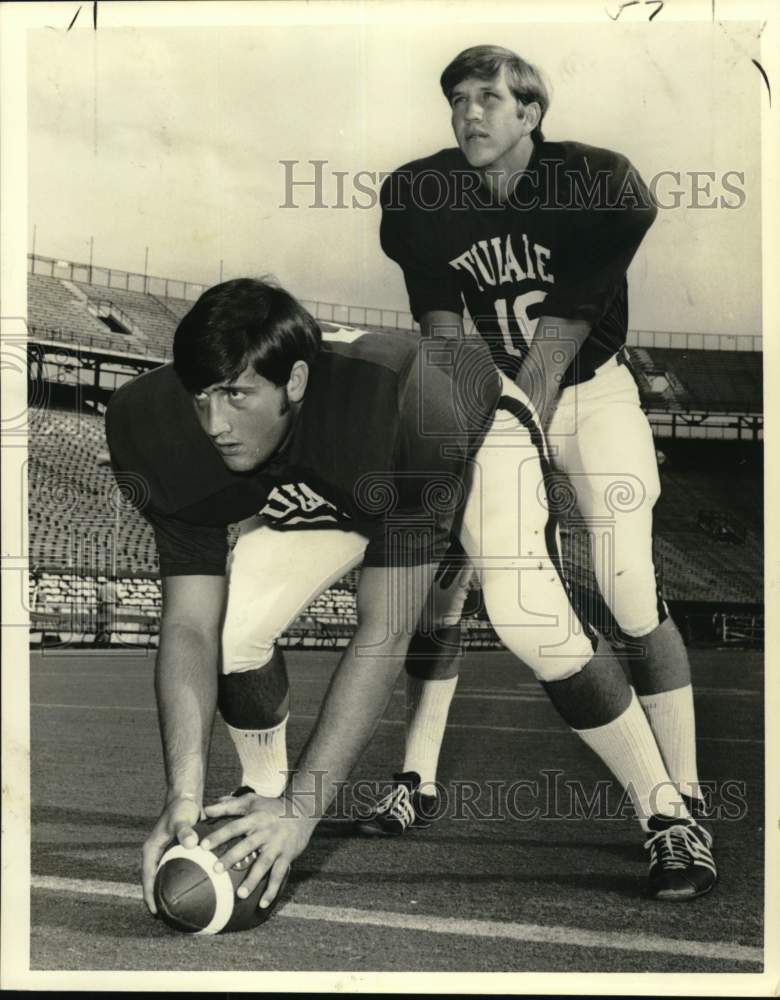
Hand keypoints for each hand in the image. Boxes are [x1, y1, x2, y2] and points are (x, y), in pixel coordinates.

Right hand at [141, 794, 201, 914]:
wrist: (185, 797)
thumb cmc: (181, 808)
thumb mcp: (182, 819)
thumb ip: (185, 831)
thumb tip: (190, 843)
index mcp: (151, 849)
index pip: (147, 877)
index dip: (149, 894)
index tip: (154, 911)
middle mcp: (155, 852)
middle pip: (153, 879)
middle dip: (156, 897)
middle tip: (165, 915)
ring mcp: (164, 852)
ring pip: (162, 875)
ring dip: (166, 890)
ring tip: (175, 907)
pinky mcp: (173, 850)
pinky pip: (173, 869)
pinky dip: (177, 879)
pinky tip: (188, 888)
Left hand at [203, 791, 312, 909]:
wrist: (304, 809)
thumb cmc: (273, 806)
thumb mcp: (252, 801)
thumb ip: (229, 805)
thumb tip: (206, 810)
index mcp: (255, 819)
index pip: (233, 827)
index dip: (219, 836)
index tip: (203, 846)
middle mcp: (265, 832)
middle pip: (246, 846)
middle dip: (231, 858)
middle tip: (216, 870)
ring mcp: (277, 846)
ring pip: (264, 863)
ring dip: (253, 879)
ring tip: (241, 894)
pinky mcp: (287, 856)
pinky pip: (279, 875)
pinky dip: (272, 890)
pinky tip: (263, 904)